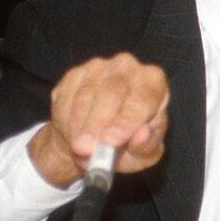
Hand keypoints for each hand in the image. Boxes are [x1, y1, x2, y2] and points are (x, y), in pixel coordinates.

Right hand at [27, 53, 169, 187]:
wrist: (98, 139)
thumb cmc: (130, 143)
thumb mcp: (144, 153)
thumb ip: (147, 145)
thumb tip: (142, 135)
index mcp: (154, 81)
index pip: (143, 99)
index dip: (126, 121)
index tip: (111, 141)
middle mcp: (128, 67)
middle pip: (112, 92)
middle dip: (97, 124)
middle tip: (87, 149)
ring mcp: (99, 67)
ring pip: (85, 97)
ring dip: (80, 127)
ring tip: (81, 149)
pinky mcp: (74, 74)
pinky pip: (66, 97)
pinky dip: (65, 120)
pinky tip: (72, 135)